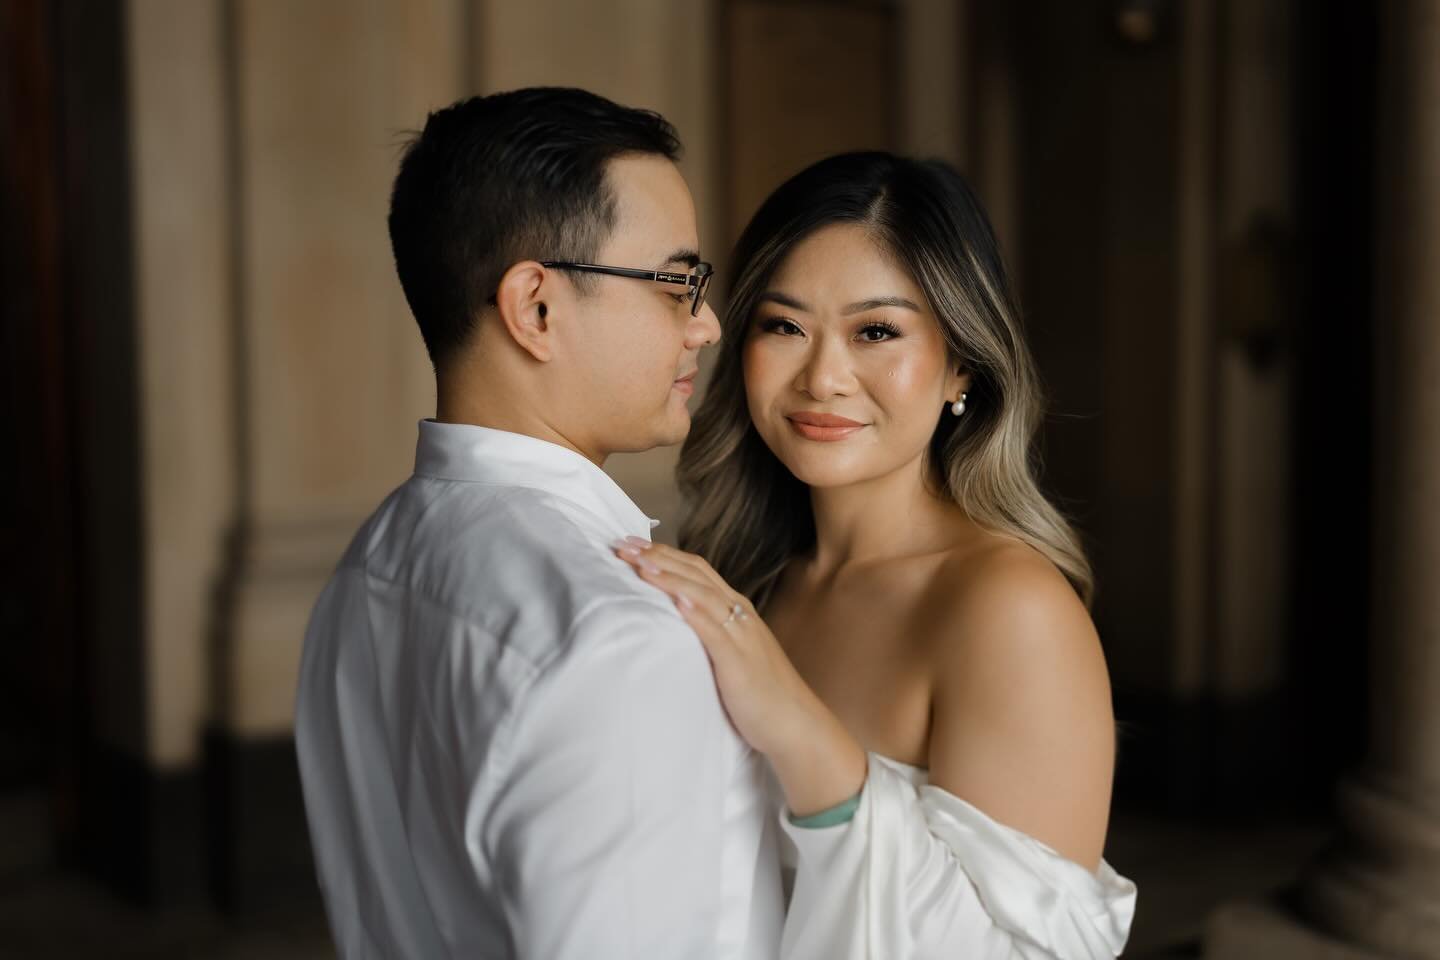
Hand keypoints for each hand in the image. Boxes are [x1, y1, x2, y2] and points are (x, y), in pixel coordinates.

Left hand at [612, 537, 866, 815]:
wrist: (794, 722)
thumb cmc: (760, 693)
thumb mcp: (731, 653)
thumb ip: (709, 633)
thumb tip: (675, 620)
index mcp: (735, 610)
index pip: (696, 571)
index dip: (664, 555)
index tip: (632, 545)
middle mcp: (738, 614)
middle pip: (695, 574)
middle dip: (658, 556)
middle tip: (624, 545)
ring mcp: (740, 635)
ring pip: (703, 595)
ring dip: (670, 578)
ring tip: (641, 565)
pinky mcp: (739, 660)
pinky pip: (715, 632)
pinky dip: (696, 614)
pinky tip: (677, 602)